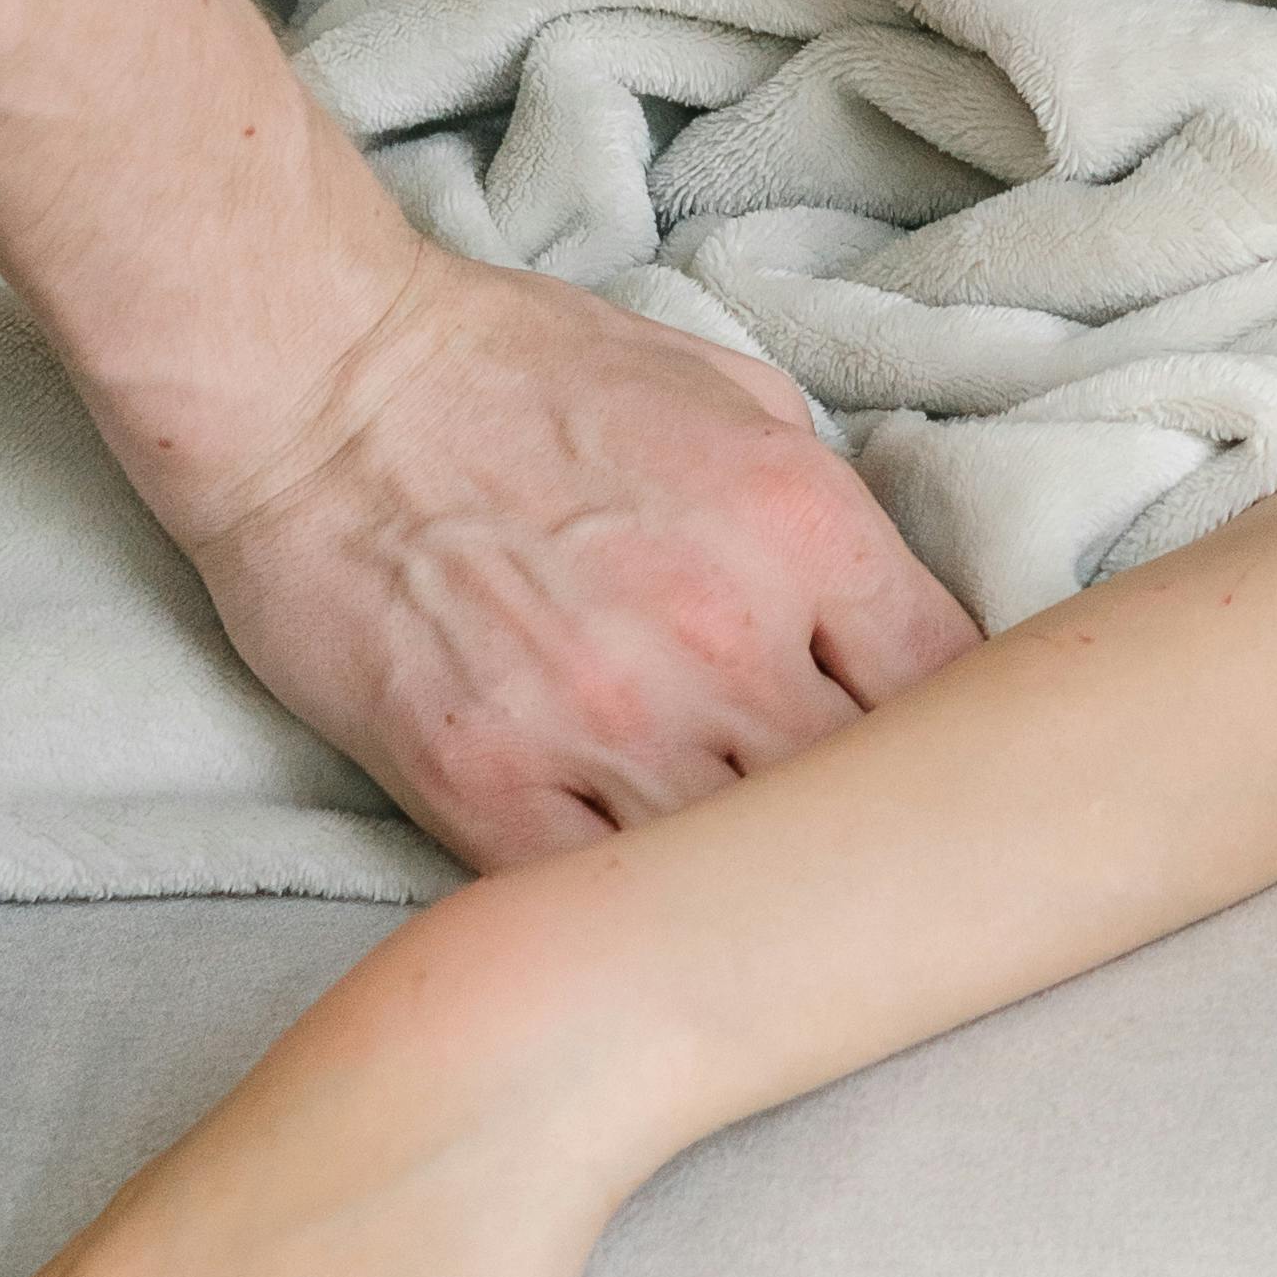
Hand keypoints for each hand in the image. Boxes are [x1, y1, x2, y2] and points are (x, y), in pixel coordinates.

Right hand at [182, 246, 978, 866]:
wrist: (323, 384)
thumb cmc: (520, 368)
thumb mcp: (725, 385)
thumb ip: (819, 496)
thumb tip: (879, 595)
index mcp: (799, 524)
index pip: (948, 678)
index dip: (952, 728)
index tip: (933, 751)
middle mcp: (722, 633)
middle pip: (857, 791)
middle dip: (865, 817)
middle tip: (860, 846)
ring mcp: (604, 722)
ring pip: (736, 865)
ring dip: (748, 878)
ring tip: (754, 892)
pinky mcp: (485, 786)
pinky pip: (597, 896)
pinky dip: (626, 908)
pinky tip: (637, 907)